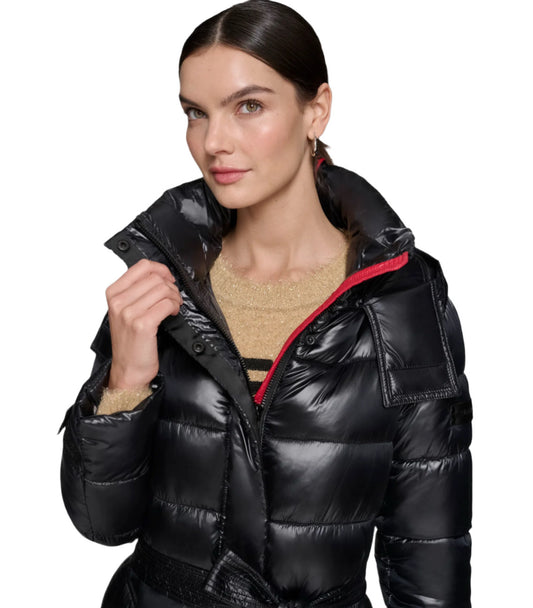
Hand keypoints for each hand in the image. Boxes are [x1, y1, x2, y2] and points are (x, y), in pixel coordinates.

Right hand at [105, 259, 181, 388]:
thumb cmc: (130, 342)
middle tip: (174, 299)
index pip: (142, 266)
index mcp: (113, 293)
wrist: (128, 370)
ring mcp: (128, 313)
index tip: (168, 279)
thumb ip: (137, 291)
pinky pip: (166, 304)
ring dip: (174, 297)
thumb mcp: (126, 311)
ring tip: (173, 307)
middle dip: (171, 286)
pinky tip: (172, 314)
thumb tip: (160, 275)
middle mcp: (118, 301)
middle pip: (156, 278)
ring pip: (163, 290)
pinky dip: (174, 307)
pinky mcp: (142, 325)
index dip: (161, 270)